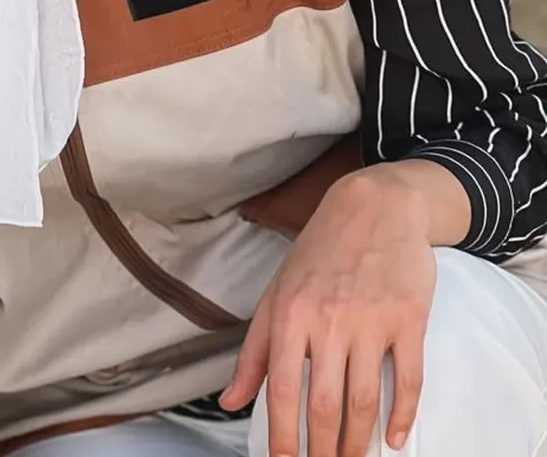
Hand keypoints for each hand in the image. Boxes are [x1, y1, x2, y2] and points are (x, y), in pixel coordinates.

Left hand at [221, 163, 455, 456]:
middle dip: (322, 450)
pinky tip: (395, 438)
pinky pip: (408, 379)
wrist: (374, 206)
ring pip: (365, 400)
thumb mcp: (276, 293)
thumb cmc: (318, 253)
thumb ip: (254, 350)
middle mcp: (327, 319)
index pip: (281, 389)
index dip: (281, 436)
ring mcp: (370, 320)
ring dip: (359, 443)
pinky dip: (403, 415)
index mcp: (290, 313)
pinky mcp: (409, 319)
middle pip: (325, 405)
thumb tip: (229, 400)